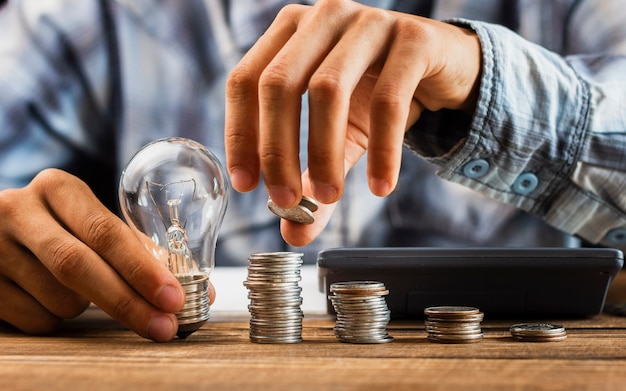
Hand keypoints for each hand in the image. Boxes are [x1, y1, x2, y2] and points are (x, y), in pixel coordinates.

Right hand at [0, 169, 214, 341]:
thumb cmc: (60, 229)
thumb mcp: (90, 225)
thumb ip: (137, 251)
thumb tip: (198, 294)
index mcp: (58, 189)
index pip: (105, 231)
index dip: (142, 268)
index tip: (174, 297)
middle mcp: (19, 210)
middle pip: (78, 265)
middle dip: (127, 301)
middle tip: (163, 325)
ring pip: (58, 297)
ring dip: (87, 308)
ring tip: (87, 295)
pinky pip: (34, 319)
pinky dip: (58, 321)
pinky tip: (54, 302)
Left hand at [225, 0, 480, 245]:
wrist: (446, 70)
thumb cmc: (379, 95)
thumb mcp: (340, 139)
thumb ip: (314, 179)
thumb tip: (293, 231)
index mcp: (291, 32)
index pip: (245, 81)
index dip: (240, 135)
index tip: (246, 186)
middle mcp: (323, 17)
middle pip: (279, 84)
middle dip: (278, 151)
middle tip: (286, 201)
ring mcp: (368, 22)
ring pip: (328, 89)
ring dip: (323, 153)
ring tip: (329, 197)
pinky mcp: (413, 38)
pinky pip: (390, 99)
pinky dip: (382, 150)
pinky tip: (380, 186)